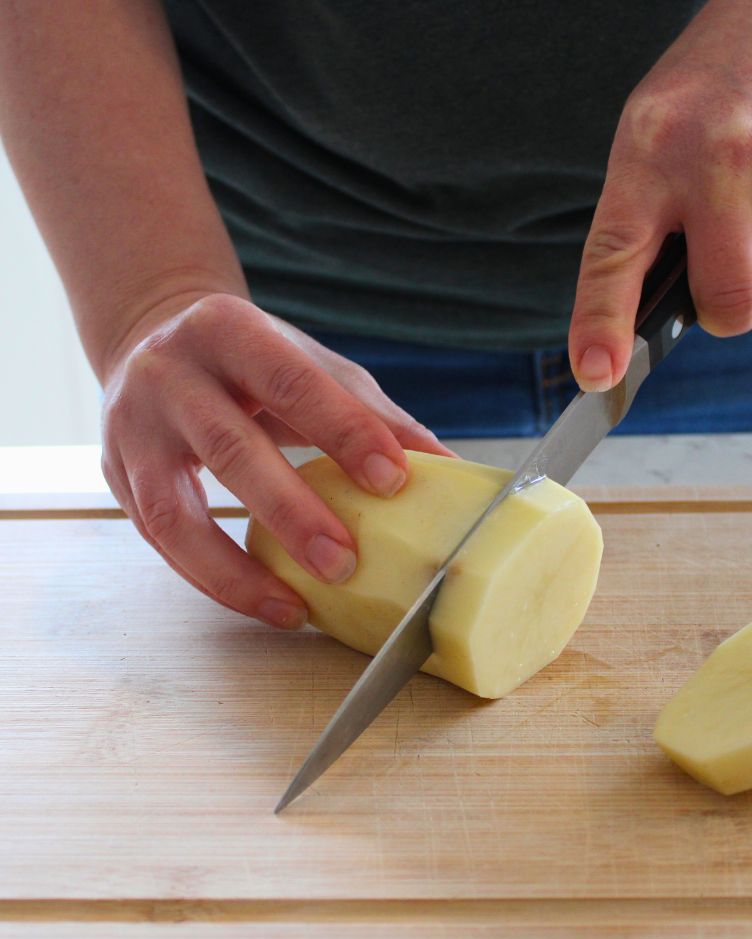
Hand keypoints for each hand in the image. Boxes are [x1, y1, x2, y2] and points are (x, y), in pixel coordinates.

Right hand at [99, 292, 453, 628]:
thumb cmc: (253, 359)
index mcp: (229, 330)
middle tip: (345, 563)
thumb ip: (373, 413)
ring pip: (175, 511)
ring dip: (238, 569)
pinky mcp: (118, 475)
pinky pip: (161, 541)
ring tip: (296, 608)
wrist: (153, 338)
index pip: (290, 381)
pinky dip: (214, 579)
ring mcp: (133, 429)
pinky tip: (266, 602)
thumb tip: (447, 467)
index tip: (394, 480)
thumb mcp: (312, 365)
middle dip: (290, 511)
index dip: (343, 430)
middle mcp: (170, 375)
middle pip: (229, 447)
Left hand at [568, 0, 751, 389]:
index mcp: (647, 154)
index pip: (614, 256)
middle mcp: (713, 160)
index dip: (602, 324)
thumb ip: (643, 222)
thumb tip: (640, 327)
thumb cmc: (706, 93)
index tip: (597, 376)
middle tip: (718, 273)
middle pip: (724, 299)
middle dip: (723, 309)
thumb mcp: (648, 137)